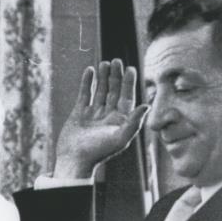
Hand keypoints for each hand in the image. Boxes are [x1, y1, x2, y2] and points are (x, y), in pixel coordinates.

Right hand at [52, 59, 149, 178]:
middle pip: (114, 91)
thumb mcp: (120, 138)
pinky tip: (90, 71)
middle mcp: (109, 115)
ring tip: (104, 63)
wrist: (75, 160)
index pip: (127, 97)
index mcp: (121, 120)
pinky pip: (85, 94)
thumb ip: (134, 122)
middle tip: (116, 61)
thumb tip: (146, 105)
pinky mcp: (80, 113)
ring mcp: (94, 113)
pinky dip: (87, 82)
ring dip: (103, 77)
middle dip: (115, 76)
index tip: (130, 68)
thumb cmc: (99, 152)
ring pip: (100, 91)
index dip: (129, 83)